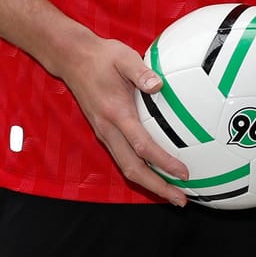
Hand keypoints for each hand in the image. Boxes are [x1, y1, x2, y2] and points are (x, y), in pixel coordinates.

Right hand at [49, 34, 190, 205]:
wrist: (72, 59)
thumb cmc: (102, 56)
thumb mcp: (123, 56)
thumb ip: (141, 72)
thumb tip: (159, 85)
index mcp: (116, 113)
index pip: (142, 146)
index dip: (163, 162)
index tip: (183, 173)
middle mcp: (108, 129)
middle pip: (132, 169)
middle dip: (157, 187)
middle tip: (181, 200)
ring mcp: (105, 133)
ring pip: (127, 167)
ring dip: (149, 183)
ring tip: (173, 194)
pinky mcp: (105, 132)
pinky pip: (123, 158)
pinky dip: (141, 171)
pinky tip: (157, 173)